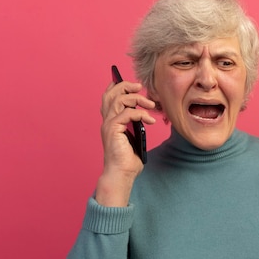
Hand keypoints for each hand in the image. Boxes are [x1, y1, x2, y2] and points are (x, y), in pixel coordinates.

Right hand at [96, 79, 156, 205]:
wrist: (121, 174)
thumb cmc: (128, 160)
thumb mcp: (134, 137)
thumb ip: (135, 125)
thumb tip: (144, 114)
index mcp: (110, 121)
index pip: (108, 97)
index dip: (117, 86)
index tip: (132, 84)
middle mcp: (107, 121)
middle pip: (111, 94)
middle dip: (125, 86)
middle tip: (140, 87)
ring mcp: (108, 125)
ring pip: (119, 100)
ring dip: (137, 99)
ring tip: (151, 104)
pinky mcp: (113, 130)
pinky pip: (127, 113)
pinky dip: (140, 114)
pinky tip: (150, 120)